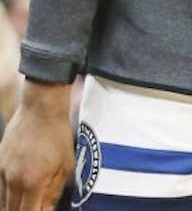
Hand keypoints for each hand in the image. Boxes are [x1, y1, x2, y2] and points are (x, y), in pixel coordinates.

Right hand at [0, 80, 75, 210]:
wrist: (40, 110)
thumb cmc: (57, 136)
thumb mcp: (64, 166)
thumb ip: (53, 193)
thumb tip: (45, 210)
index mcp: (32, 182)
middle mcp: (13, 180)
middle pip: (12, 210)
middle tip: (36, 206)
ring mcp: (2, 171)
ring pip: (2, 200)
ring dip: (14, 205)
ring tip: (29, 199)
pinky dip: (6, 193)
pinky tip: (18, 190)